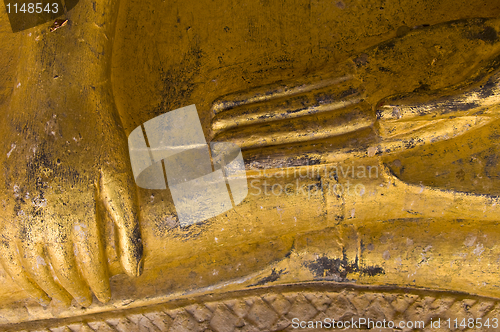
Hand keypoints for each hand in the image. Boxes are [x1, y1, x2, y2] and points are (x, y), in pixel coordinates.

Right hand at [0, 49, 142, 307]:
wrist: (57, 95)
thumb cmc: (98, 135)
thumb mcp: (120, 179)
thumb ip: (127, 227)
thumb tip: (134, 271)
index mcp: (78, 212)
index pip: (87, 266)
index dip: (96, 285)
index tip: (104, 297)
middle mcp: (44, 216)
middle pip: (58, 270)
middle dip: (74, 290)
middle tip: (84, 301)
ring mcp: (19, 208)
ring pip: (28, 265)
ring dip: (44, 286)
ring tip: (57, 299)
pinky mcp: (4, 197)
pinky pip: (4, 246)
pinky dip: (15, 268)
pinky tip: (27, 275)